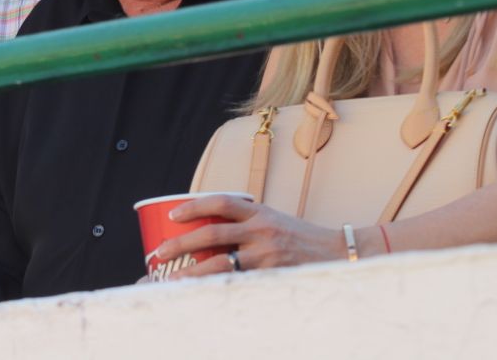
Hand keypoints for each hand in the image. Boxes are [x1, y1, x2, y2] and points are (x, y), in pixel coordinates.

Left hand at [152, 194, 345, 276]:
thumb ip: (245, 221)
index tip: (172, 216)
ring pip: (221, 265)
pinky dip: (218, 288)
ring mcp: (266, 255)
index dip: (193, 207)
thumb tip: (206, 227)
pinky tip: (202, 294)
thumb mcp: (272, 219)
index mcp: (259, 212)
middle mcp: (261, 230)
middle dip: (182, 244)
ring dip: (193, 272)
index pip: (220, 202)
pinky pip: (239, 284)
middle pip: (212, 234)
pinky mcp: (271, 277)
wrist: (337, 253)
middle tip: (160, 252)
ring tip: (173, 279)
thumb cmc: (298, 236)